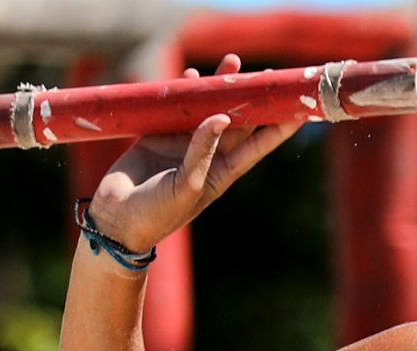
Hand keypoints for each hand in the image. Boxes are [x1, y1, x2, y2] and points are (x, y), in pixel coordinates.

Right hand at [88, 54, 301, 250]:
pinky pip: (174, 108)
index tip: (301, 109)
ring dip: (219, 87)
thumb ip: (202, 152)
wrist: (115, 222)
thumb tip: (221, 117)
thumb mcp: (186, 185)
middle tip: (268, 73)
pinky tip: (192, 75)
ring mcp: (182, 145)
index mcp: (223, 172)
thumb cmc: (156, 214)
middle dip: (252, 98)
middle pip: (237, 120)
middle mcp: (208, 156)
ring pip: (206, 108)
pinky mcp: (157, 137)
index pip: (258, 145)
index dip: (279, 127)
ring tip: (233, 62)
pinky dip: (182, 92)